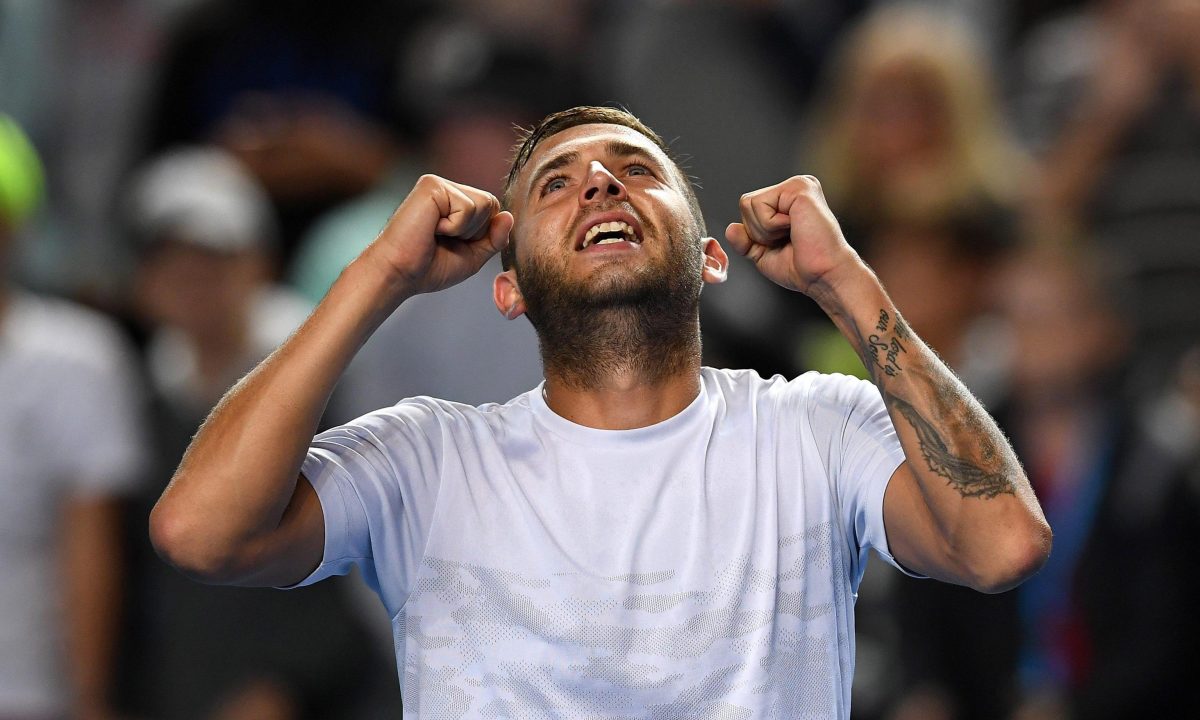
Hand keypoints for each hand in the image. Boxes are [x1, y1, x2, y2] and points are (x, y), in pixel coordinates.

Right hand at [366, 174, 512, 297]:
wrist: (399, 274)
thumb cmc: (429, 268)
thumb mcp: (473, 257)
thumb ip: (494, 238)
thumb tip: (509, 216)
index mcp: (455, 202)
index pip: (493, 210)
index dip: (482, 235)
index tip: (454, 245)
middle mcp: (447, 188)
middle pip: (491, 204)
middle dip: (475, 232)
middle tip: (444, 240)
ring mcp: (439, 184)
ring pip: (483, 204)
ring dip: (464, 230)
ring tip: (436, 233)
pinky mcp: (432, 185)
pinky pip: (468, 207)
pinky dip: (454, 226)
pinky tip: (431, 228)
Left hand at [725, 175, 861, 294]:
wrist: (823, 276)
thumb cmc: (802, 268)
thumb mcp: (764, 255)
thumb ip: (745, 241)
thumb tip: (730, 228)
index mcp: (788, 199)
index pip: (748, 208)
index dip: (756, 234)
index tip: (784, 243)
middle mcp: (794, 187)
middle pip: (745, 203)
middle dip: (758, 231)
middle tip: (788, 240)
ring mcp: (798, 184)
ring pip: (749, 203)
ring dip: (765, 230)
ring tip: (793, 234)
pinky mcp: (799, 188)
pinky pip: (760, 205)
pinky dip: (771, 226)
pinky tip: (795, 228)